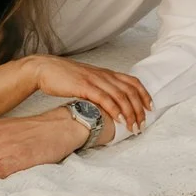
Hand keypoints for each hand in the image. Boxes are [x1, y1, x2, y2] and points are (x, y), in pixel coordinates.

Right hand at [28, 55, 150, 132]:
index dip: (144, 94)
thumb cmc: (64, 77)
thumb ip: (99, 88)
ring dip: (130, 113)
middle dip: (139, 109)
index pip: (132, 81)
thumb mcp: (87, 80)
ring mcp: (95, 80)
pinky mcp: (84, 86)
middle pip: (130, 90)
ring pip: (120, 96)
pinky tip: (119, 120)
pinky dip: (115, 109)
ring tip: (133, 127)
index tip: (150, 108)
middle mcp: (104, 75)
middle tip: (142, 124)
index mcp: (106, 73)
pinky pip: (105, 98)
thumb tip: (108, 104)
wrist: (45, 69)